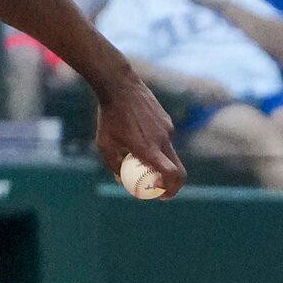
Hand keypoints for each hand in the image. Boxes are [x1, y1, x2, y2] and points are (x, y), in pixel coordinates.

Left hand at [92, 67, 185, 199]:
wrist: (120, 87)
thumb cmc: (109, 117)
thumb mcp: (104, 144)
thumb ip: (114, 164)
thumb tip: (122, 180)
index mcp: (148, 148)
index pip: (171, 173)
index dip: (171, 188)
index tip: (163, 195)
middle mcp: (162, 140)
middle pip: (178, 169)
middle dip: (173, 184)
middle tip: (161, 191)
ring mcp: (167, 129)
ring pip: (169, 153)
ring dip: (159, 162)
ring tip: (136, 152)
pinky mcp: (167, 121)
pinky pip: (165, 139)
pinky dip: (156, 146)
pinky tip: (138, 134)